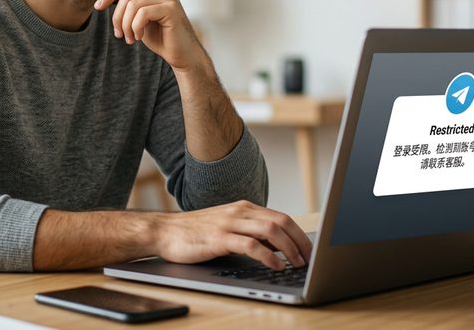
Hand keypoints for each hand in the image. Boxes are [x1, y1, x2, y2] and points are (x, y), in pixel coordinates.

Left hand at [94, 0, 204, 69]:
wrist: (182, 55)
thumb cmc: (161, 38)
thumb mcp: (139, 18)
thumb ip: (128, 6)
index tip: (98, 7)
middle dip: (117, 16)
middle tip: (120, 34)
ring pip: (132, 4)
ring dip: (126, 25)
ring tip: (130, 38)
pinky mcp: (171, 7)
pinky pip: (142, 13)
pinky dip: (136, 27)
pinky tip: (139, 37)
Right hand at [151, 201, 312, 270]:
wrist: (164, 231)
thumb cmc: (195, 233)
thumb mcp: (227, 227)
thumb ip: (250, 232)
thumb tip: (277, 247)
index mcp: (244, 208)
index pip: (281, 217)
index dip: (300, 234)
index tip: (309, 250)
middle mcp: (240, 212)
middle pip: (282, 221)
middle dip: (300, 242)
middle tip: (309, 259)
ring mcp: (229, 223)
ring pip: (271, 231)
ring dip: (289, 249)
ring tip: (296, 263)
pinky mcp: (219, 238)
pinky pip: (252, 245)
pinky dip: (269, 256)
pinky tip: (275, 265)